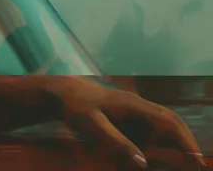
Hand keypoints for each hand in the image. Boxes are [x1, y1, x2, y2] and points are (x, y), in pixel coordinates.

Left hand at [46, 77, 204, 168]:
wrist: (59, 92)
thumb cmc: (74, 108)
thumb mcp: (92, 127)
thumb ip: (117, 144)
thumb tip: (143, 163)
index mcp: (133, 105)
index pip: (169, 123)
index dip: (185, 141)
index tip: (197, 160)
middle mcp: (138, 104)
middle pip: (171, 120)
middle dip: (186, 140)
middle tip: (196, 163)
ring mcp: (133, 106)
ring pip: (163, 121)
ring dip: (175, 139)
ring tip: (184, 158)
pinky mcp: (126, 111)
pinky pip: (151, 123)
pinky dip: (160, 137)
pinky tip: (157, 150)